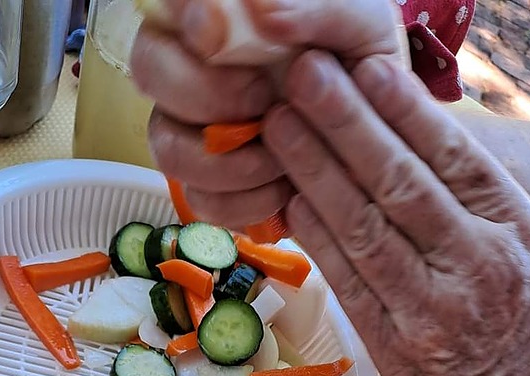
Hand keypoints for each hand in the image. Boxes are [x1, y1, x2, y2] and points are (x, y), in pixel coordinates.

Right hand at [130, 0, 409, 230]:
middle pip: (151, 70)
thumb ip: (316, 8)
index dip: (182, 17)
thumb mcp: (358, 24)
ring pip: (168, 146)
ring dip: (227, 160)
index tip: (215, 34)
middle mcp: (189, 67)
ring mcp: (191, 130)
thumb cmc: (358, 63)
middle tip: (263, 101)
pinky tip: (281, 188)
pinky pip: (202, 201)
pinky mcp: (208, 187)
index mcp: (215, 15)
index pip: (168, 2)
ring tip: (282, 158)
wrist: (379, 136)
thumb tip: (262, 13)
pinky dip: (244, 201)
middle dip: (207, 94)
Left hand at [258, 55, 529, 375]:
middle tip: (303, 74)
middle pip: (400, 182)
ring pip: (364, 227)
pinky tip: (288, 197)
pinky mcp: (391, 346)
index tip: (370, 69)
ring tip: (277, 124)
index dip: (409, 111)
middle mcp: (473, 268)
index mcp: (521, 240)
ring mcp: (427, 310)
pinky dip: (316, 237)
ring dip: (315, 170)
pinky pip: (347, 280)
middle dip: (347, 122)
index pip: (460, 161)